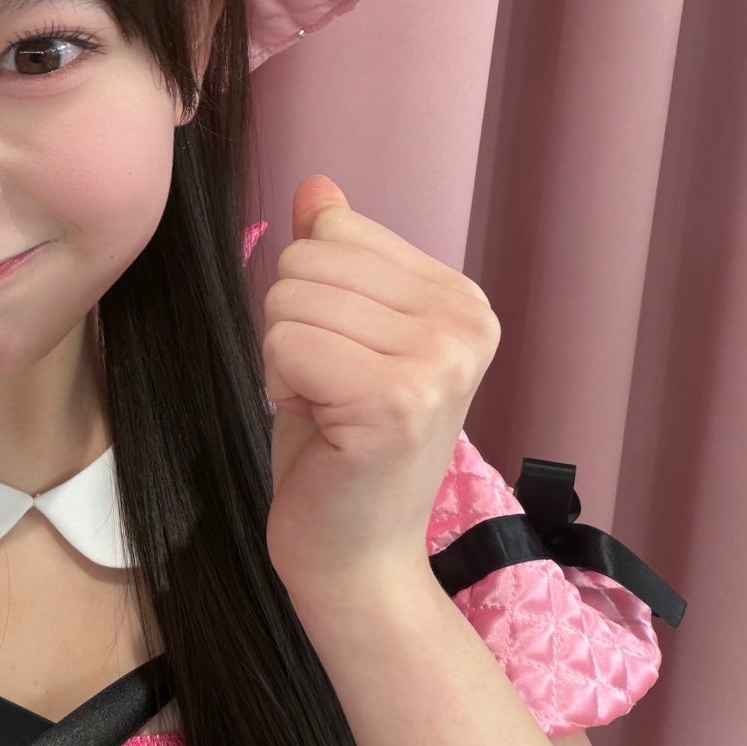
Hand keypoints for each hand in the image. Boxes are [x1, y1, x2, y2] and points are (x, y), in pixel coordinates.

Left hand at [262, 175, 500, 598]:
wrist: (356, 560)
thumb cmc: (340, 450)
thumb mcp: (340, 336)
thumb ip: (338, 259)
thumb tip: (316, 185)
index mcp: (460, 299)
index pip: (336, 230)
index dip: (311, 297)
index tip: (342, 363)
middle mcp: (465, 321)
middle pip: (306, 260)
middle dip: (290, 328)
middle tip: (328, 392)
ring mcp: (438, 360)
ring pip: (289, 300)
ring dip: (283, 360)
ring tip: (325, 410)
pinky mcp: (396, 401)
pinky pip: (285, 344)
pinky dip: (281, 386)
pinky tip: (320, 426)